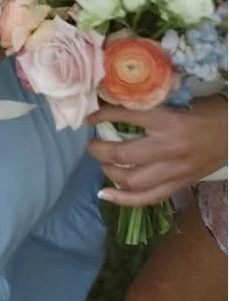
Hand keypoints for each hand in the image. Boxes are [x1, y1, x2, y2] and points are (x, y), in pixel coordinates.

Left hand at [87, 98, 227, 206]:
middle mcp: (169, 147)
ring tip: (103, 163)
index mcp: (168, 121)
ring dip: (109, 172)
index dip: (102, 116)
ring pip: (132, 180)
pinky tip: (105, 194)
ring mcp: (175, 170)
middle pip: (123, 155)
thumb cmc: (209, 113)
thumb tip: (114, 100)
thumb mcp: (179, 101)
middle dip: (99, 150)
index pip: (125, 117)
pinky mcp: (180, 184)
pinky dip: (124, 199)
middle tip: (92, 145)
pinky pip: (148, 198)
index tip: (90, 118)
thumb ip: (149, 104)